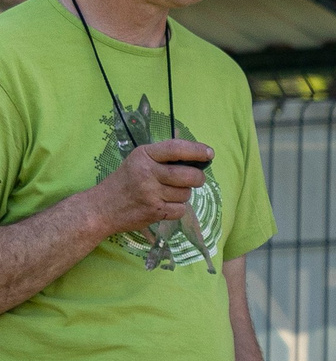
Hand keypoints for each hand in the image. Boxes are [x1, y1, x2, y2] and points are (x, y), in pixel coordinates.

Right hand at [80, 140, 213, 239]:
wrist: (101, 208)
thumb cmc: (124, 182)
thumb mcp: (138, 161)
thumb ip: (162, 158)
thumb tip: (196, 157)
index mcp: (144, 155)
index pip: (176, 149)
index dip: (197, 150)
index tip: (210, 153)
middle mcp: (147, 172)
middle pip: (189, 175)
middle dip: (198, 178)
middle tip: (195, 179)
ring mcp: (151, 193)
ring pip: (186, 194)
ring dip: (183, 194)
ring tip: (167, 193)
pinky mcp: (154, 211)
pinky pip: (180, 209)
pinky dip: (176, 209)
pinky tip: (163, 205)